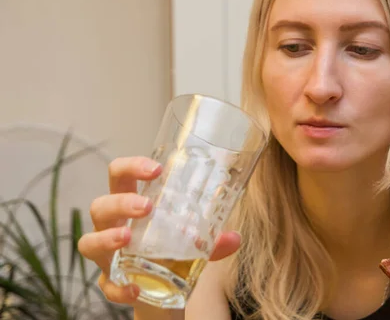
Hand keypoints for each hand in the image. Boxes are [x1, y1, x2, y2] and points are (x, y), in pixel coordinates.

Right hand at [78, 156, 240, 304]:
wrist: (166, 289)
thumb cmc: (173, 249)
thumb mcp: (195, 241)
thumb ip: (213, 240)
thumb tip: (234, 238)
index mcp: (131, 204)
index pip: (120, 176)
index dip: (131, 167)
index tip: (156, 169)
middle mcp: (113, 226)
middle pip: (100, 205)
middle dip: (120, 203)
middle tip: (147, 207)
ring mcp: (108, 254)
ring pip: (89, 242)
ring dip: (106, 238)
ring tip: (127, 238)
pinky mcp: (111, 282)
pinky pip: (106, 285)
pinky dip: (118, 288)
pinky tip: (136, 289)